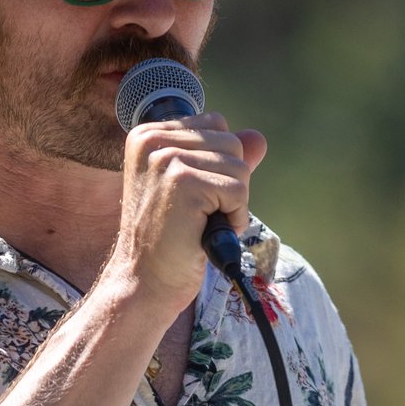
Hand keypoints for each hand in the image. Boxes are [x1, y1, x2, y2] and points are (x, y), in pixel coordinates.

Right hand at [107, 111, 267, 308]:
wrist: (145, 280)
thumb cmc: (169, 238)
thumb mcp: (196, 189)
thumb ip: (224, 159)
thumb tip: (259, 138)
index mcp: (148, 135)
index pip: (215, 125)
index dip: (219, 165)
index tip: (192, 196)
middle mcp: (152, 140)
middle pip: (231, 143)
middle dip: (229, 184)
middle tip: (198, 214)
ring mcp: (166, 160)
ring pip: (239, 166)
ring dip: (232, 203)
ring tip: (201, 224)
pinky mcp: (184, 183)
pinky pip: (238, 191)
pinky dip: (234, 218)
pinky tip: (207, 233)